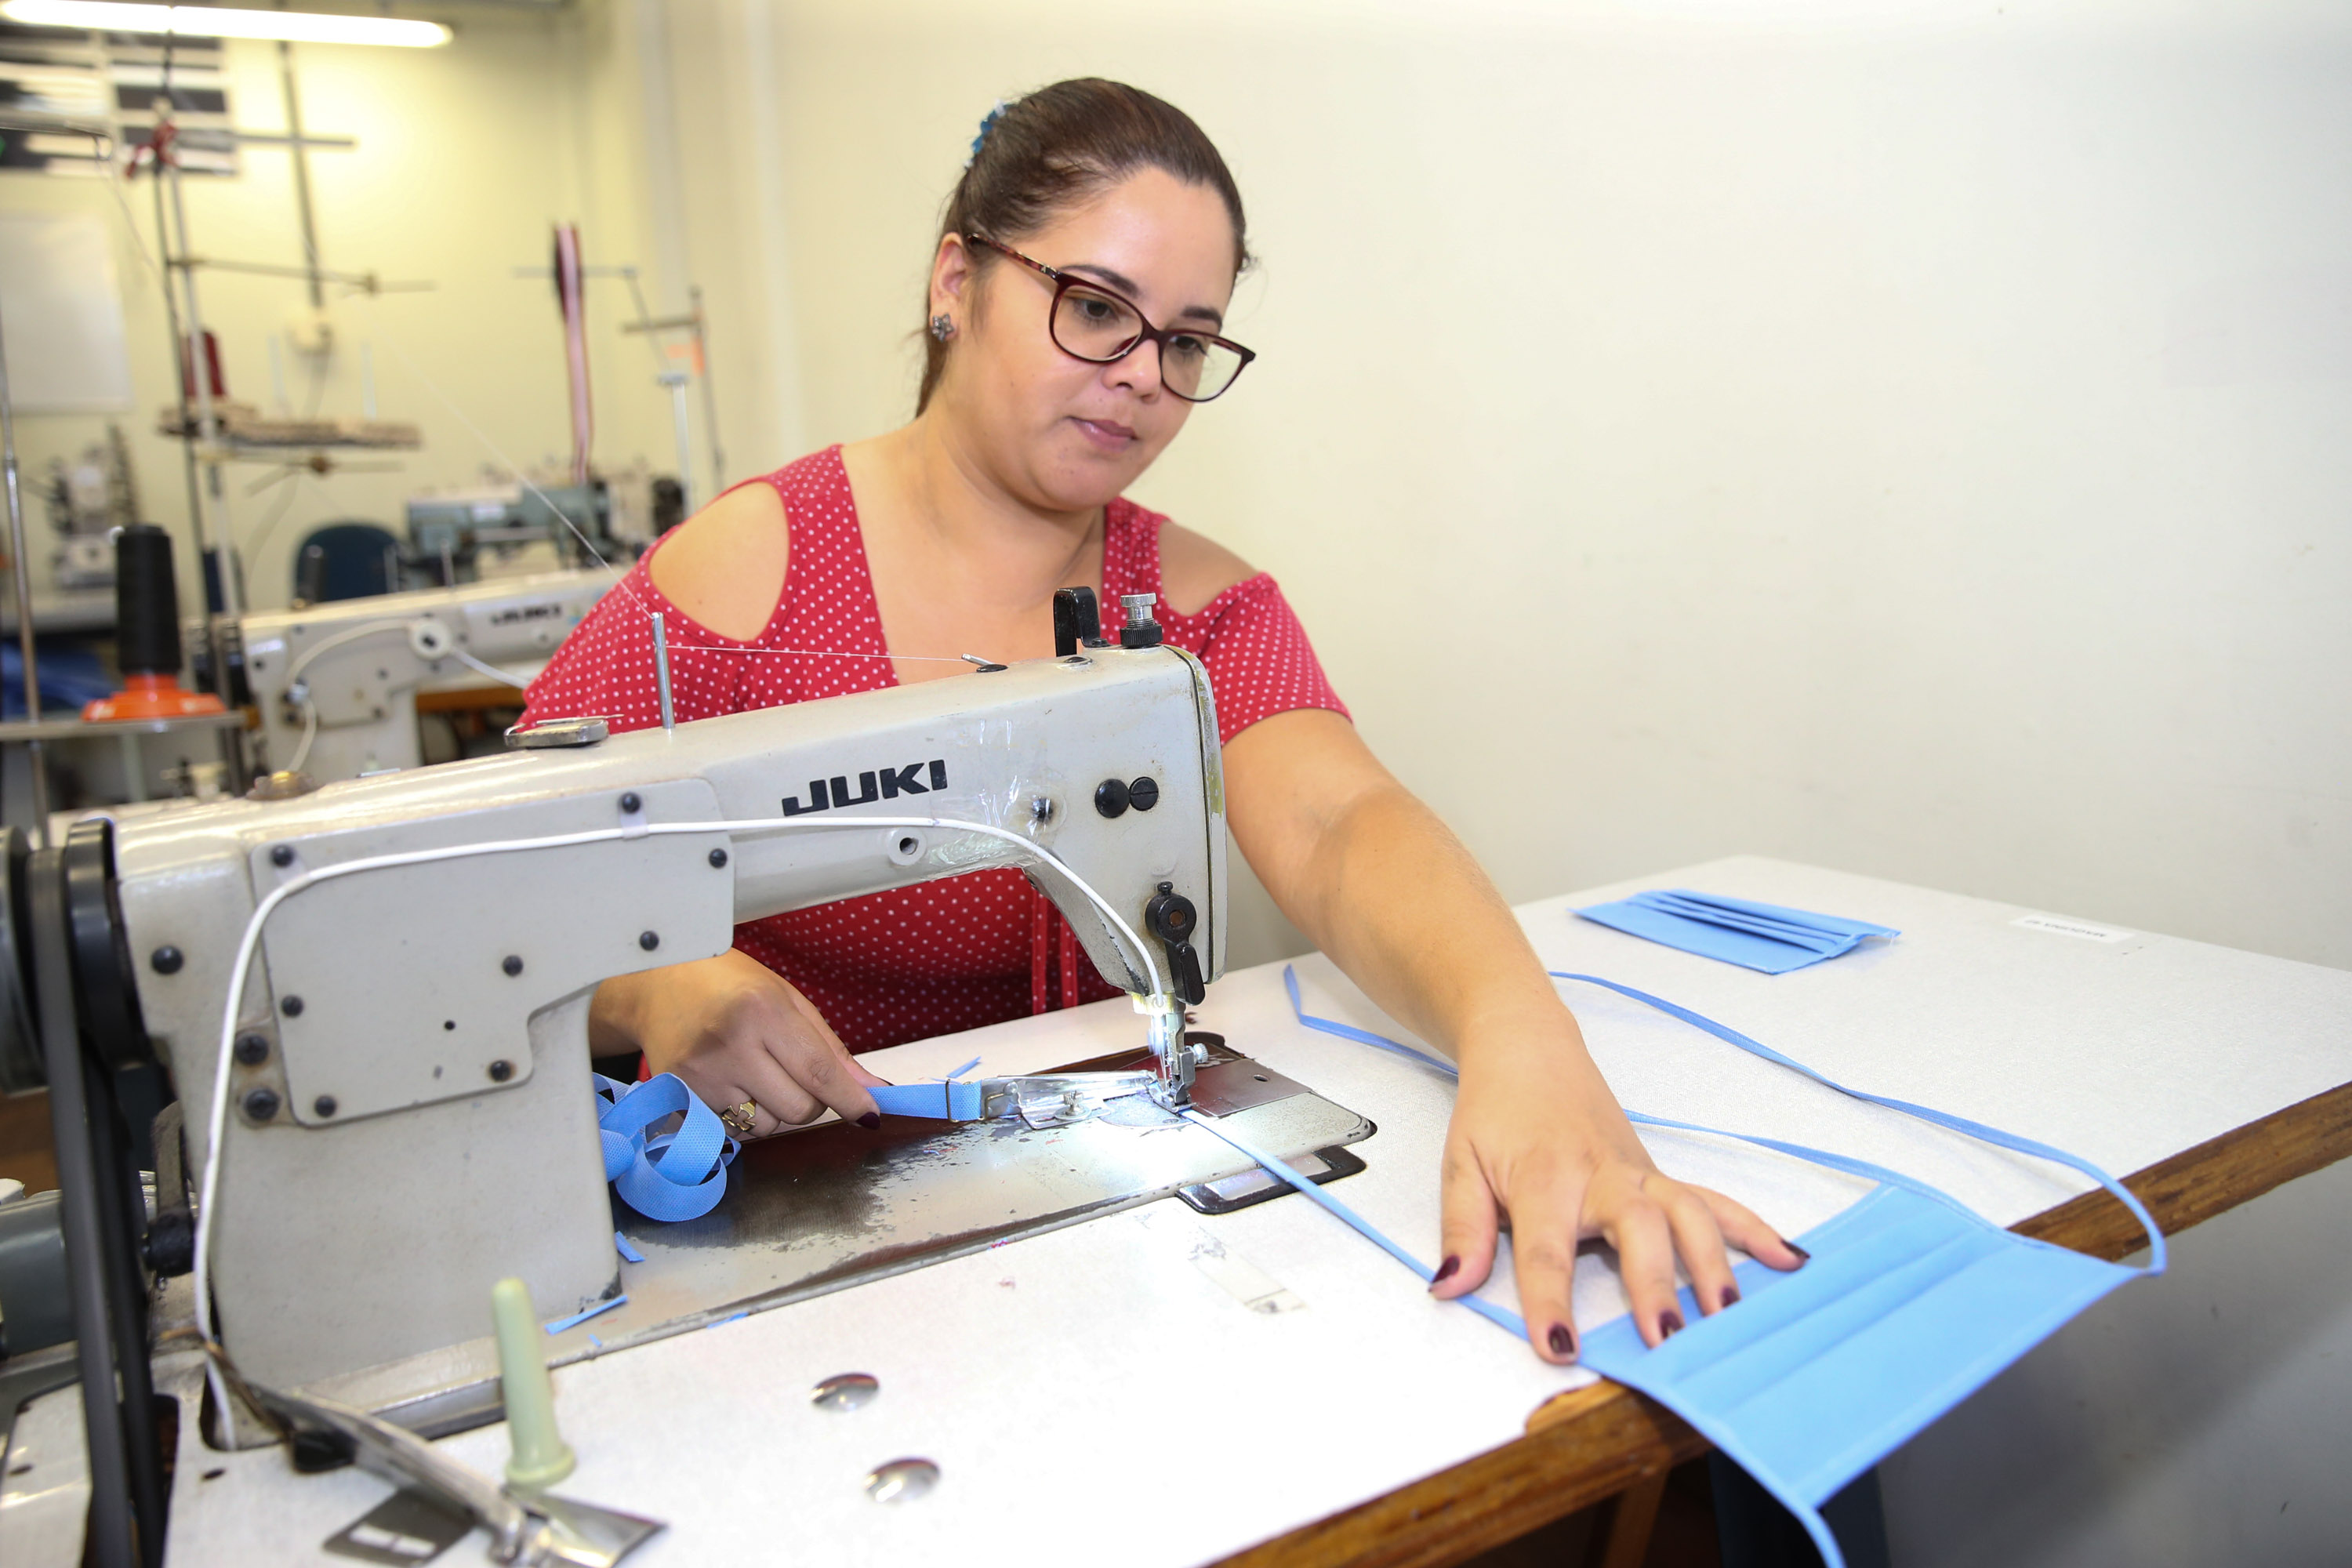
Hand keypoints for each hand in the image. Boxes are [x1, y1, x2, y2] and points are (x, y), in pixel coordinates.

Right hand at [590, 949, 888, 1136]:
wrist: (657, 982)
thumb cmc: (729, 984)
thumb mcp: (788, 1000)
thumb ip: (831, 1049)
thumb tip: (872, 1091)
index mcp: (763, 1011)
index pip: (819, 1072)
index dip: (850, 1100)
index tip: (870, 1114)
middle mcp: (730, 1045)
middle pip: (797, 1109)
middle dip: (811, 1103)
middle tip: (795, 1075)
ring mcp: (701, 1075)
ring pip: (766, 1128)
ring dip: (774, 1112)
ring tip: (755, 1074)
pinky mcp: (680, 1096)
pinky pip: (732, 1131)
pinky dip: (742, 1117)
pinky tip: (730, 1084)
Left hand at [1429, 1002, 1808, 1363]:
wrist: (1528, 1048)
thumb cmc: (1495, 1111)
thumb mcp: (1460, 1165)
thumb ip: (1462, 1230)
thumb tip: (1450, 1287)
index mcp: (1545, 1178)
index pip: (1546, 1250)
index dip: (1551, 1302)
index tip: (1560, 1349)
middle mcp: (1602, 1176)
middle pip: (1637, 1229)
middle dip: (1654, 1285)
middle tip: (1665, 1338)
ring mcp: (1640, 1174)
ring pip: (1687, 1214)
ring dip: (1713, 1264)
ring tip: (1729, 1317)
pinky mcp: (1660, 1176)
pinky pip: (1713, 1201)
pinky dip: (1754, 1229)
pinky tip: (1789, 1260)